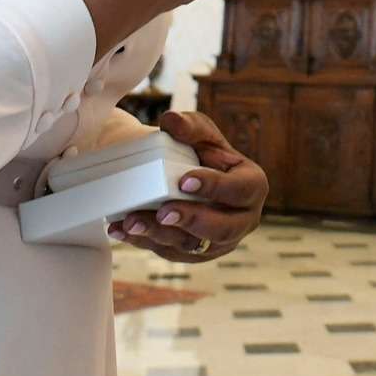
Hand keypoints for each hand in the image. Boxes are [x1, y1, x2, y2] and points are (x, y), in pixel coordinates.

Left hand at [110, 110, 268, 263]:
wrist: (189, 175)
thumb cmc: (202, 152)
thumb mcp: (201, 134)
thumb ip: (190, 126)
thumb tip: (171, 121)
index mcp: (252, 185)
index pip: (240, 190)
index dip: (215, 187)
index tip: (184, 182)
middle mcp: (243, 219)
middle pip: (222, 229)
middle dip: (190, 220)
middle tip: (162, 212)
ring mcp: (220, 241)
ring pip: (193, 246)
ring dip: (160, 235)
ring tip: (131, 221)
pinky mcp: (196, 254)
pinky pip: (172, 253)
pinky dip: (144, 241)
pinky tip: (122, 230)